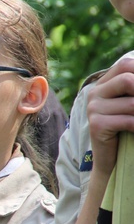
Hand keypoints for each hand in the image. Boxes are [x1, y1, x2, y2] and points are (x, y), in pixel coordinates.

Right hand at [87, 57, 133, 178]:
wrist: (111, 158)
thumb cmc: (127, 128)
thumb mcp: (132, 104)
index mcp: (104, 83)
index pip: (126, 65)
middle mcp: (95, 93)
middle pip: (128, 80)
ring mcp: (93, 109)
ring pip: (132, 104)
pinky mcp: (96, 125)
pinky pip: (128, 121)